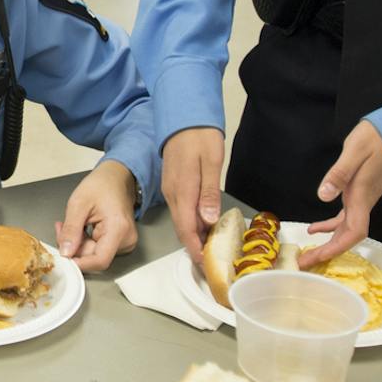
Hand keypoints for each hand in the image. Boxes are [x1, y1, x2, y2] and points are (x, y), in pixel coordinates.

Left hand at [56, 160, 138, 272]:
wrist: (116, 177)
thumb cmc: (102, 184)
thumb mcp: (79, 203)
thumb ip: (71, 230)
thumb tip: (66, 252)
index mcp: (119, 229)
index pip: (100, 260)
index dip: (80, 263)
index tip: (63, 258)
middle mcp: (126, 239)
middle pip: (95, 257)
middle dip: (74, 247)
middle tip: (60, 229)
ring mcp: (125, 241)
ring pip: (94, 254)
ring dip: (78, 243)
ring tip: (69, 224)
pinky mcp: (120, 241)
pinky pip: (98, 249)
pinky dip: (85, 241)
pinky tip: (80, 227)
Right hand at [158, 127, 224, 266]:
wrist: (183, 116)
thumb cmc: (200, 136)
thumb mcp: (211, 162)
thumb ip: (209, 192)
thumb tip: (208, 220)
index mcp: (182, 190)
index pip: (186, 228)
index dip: (195, 248)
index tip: (205, 264)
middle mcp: (173, 194)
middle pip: (182, 228)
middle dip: (194, 247)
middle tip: (211, 262)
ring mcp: (170, 189)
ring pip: (181, 219)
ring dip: (193, 235)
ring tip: (210, 249)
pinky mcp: (172, 184)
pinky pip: (181, 210)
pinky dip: (191, 222)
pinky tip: (204, 225)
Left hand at [298, 119, 381, 266]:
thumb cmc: (376, 140)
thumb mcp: (354, 151)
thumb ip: (339, 173)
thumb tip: (323, 195)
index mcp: (361, 196)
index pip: (355, 231)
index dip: (338, 248)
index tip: (320, 258)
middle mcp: (362, 203)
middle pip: (347, 237)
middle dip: (327, 253)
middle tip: (305, 265)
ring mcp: (361, 201)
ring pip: (345, 230)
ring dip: (327, 244)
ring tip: (307, 255)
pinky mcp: (358, 195)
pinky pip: (344, 218)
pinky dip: (329, 227)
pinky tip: (314, 229)